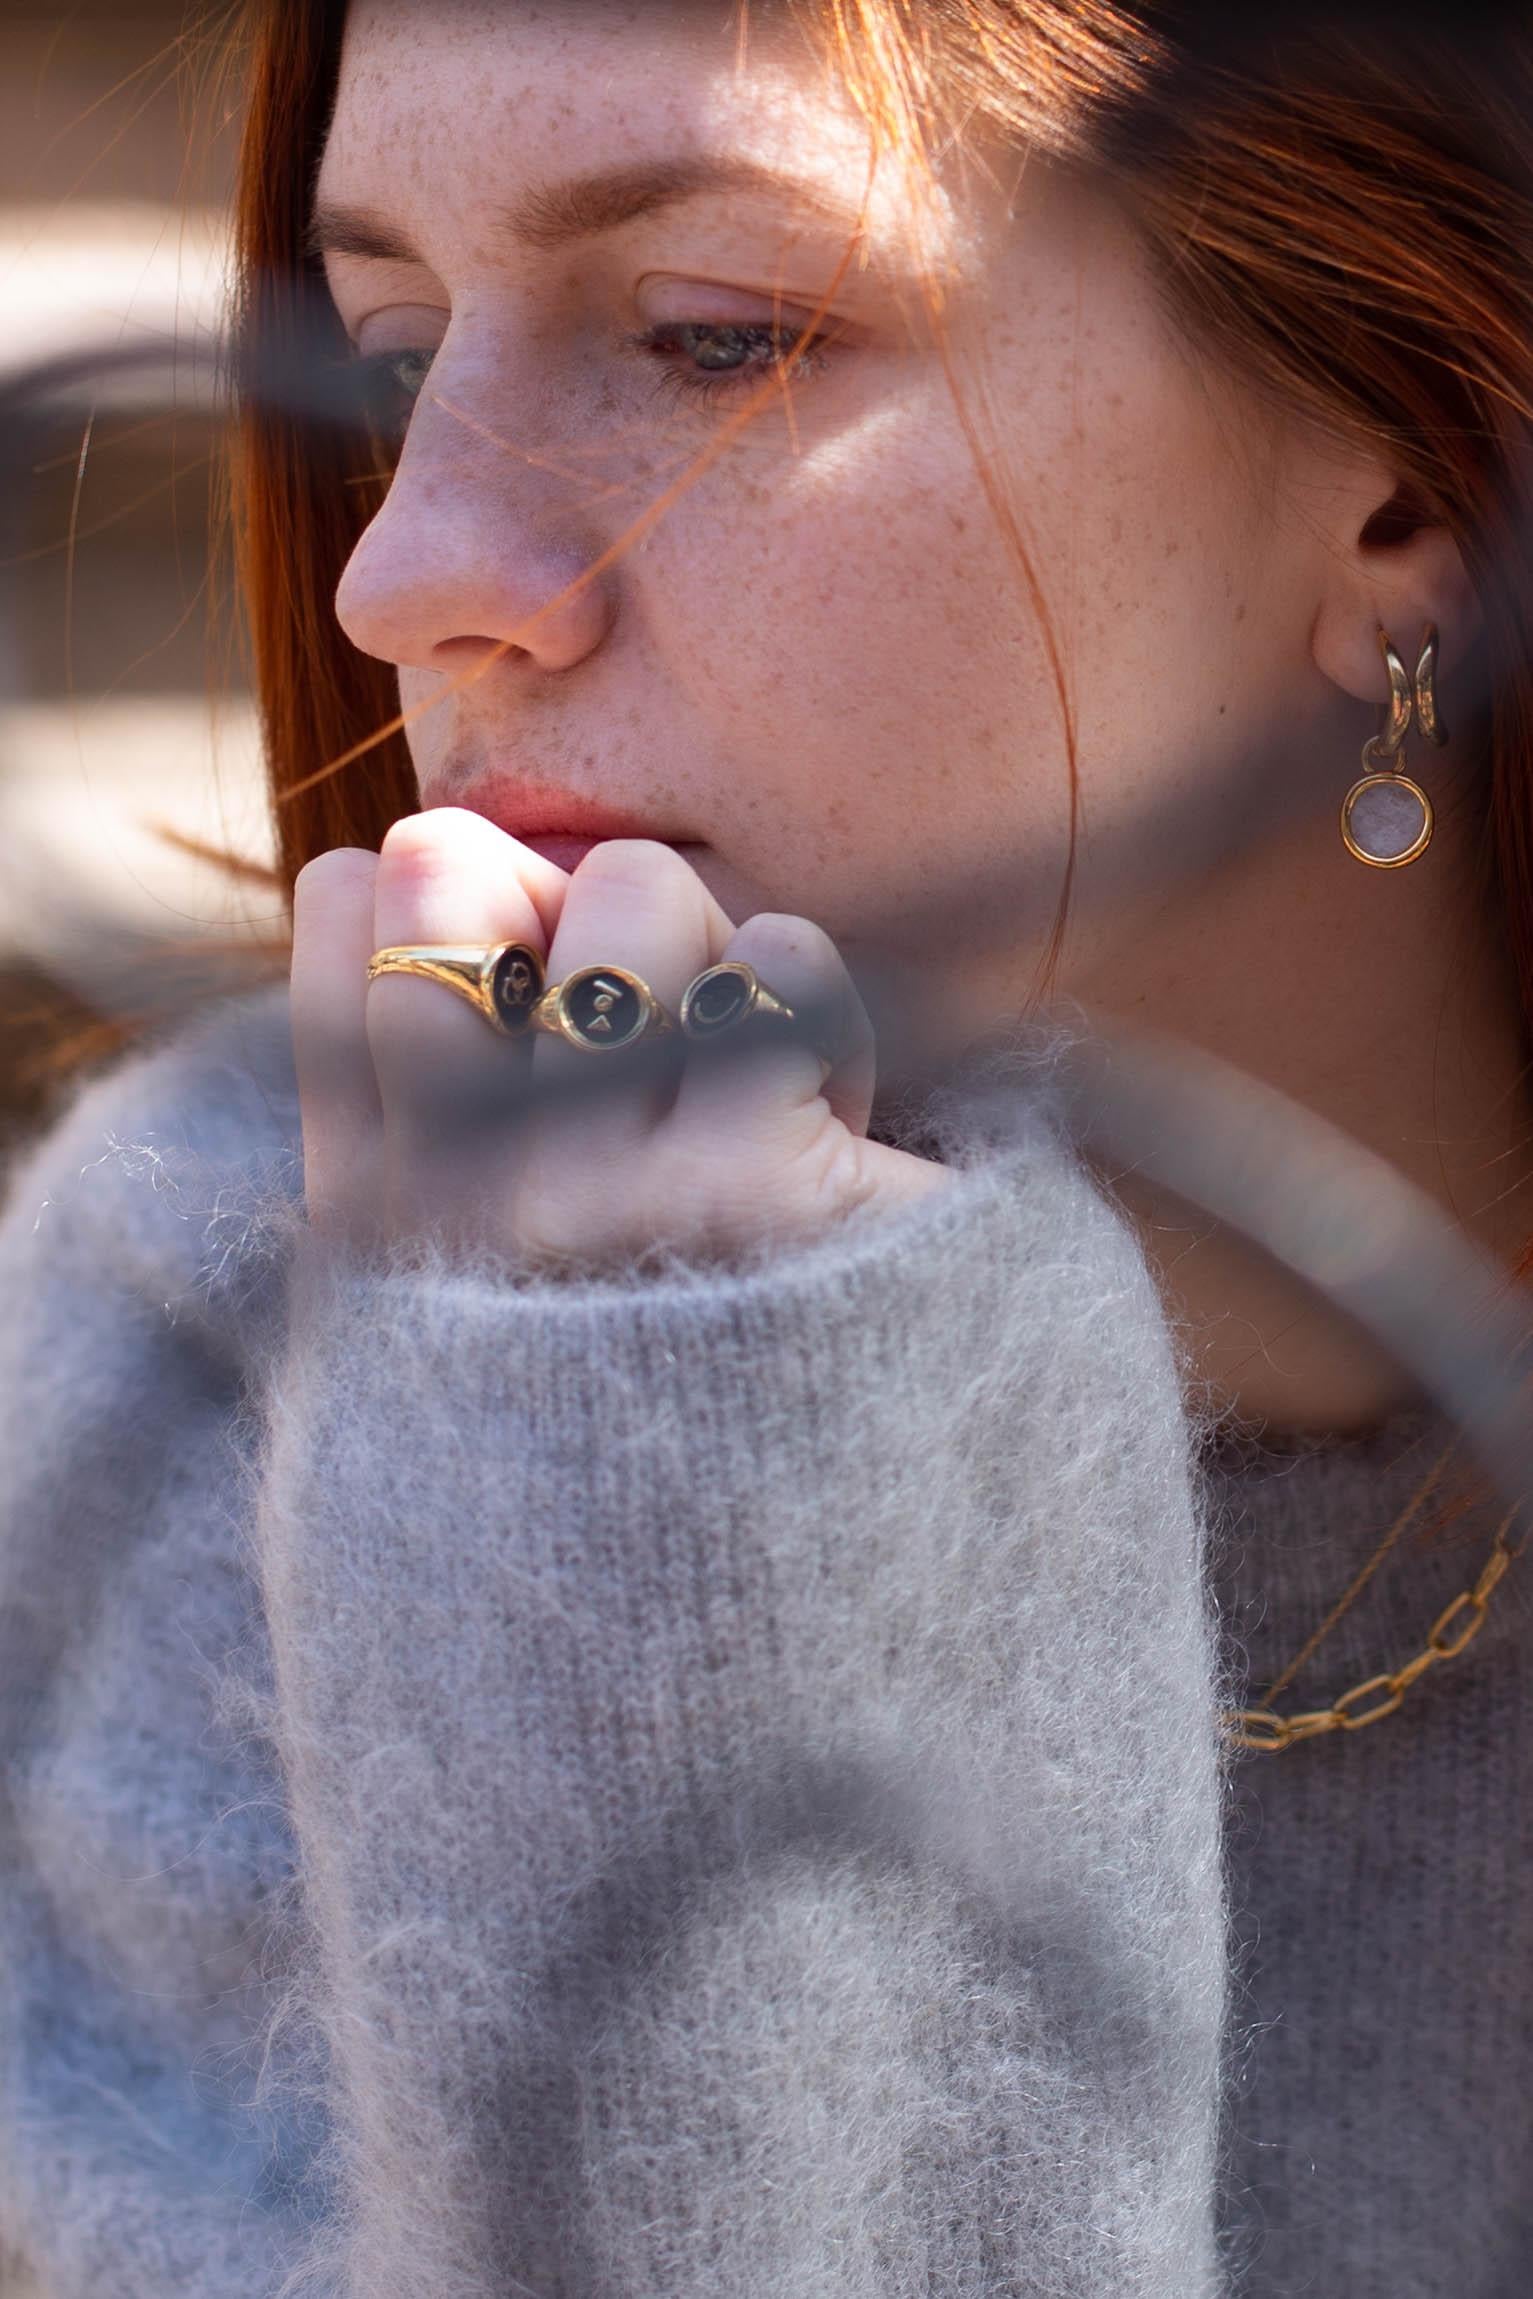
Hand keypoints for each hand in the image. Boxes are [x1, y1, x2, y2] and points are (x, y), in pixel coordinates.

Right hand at [291, 808, 946, 1264]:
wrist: (830, 1515)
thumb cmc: (683, 1316)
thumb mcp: (513, 1186)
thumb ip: (454, 1024)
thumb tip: (441, 839)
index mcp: (371, 1205)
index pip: (347, 908)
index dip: (465, 901)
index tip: (543, 1009)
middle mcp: (445, 1204)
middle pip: (453, 865)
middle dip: (585, 912)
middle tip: (652, 1052)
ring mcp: (586, 1197)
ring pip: (637, 887)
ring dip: (721, 960)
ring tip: (747, 1099)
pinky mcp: (749, 1188)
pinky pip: (783, 959)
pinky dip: (829, 1018)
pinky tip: (829, 1131)